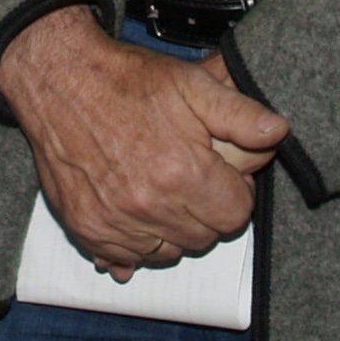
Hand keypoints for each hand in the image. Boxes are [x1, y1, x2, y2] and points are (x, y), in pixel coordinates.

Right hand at [0, 9, 288, 280]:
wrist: (60, 80)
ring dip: (172, 230)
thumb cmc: (127, 82)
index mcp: (182, 173)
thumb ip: (240, 115)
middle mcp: (148, 206)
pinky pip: (126, 259)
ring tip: (162, 190)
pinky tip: (134, 211)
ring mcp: (114, 222)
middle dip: (206, 212)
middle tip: (191, 179)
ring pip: (168, 253)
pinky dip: (136, 243)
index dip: (235, 193)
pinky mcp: (86, 229)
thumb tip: (279, 133)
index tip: (220, 174)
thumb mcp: (192, 84)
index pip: (236, 215)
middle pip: (204, 238)